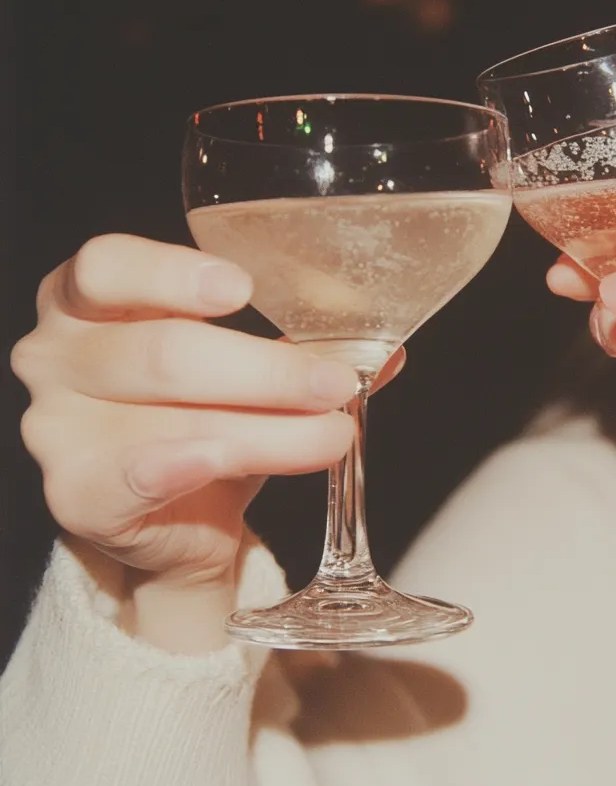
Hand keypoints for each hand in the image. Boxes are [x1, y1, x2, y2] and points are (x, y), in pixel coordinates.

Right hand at [11, 234, 404, 590]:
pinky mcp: (77, 494)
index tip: (244, 289)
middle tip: (336, 384)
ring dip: (268, 430)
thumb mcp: (250, 370)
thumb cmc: (206, 417)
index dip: (171, 273)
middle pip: (163, 351)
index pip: (107, 265)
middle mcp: (59, 355)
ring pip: (172, 419)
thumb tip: (386, 347)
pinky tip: (227, 457)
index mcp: (90, 300)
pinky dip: (190, 465)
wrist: (179, 520)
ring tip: (332, 433)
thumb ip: (305, 347)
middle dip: (266, 372)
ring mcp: (58, 428)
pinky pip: (137, 476)